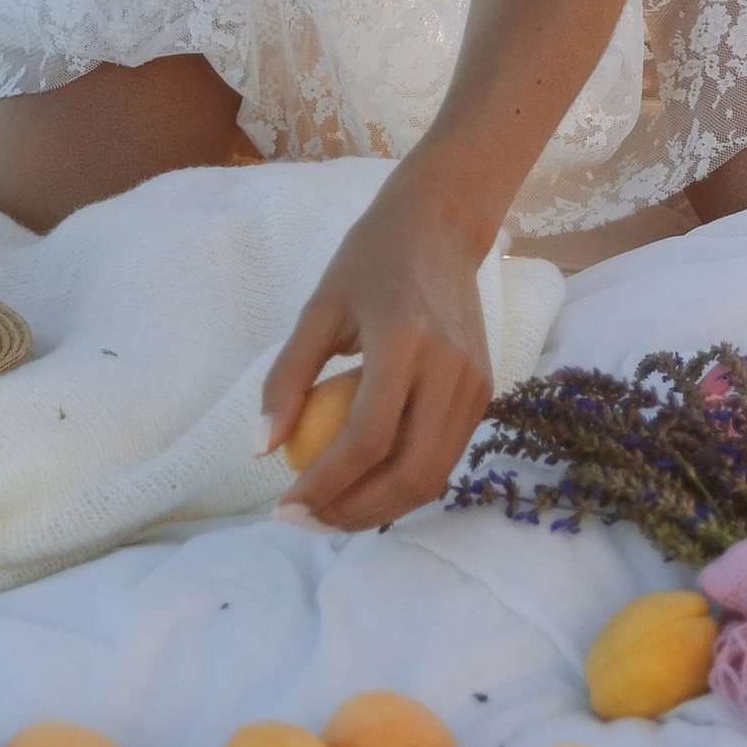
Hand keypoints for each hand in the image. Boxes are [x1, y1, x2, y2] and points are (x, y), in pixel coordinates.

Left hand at [257, 166, 497, 531]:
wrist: (443, 223)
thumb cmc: (371, 259)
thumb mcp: (319, 306)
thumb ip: (287, 377)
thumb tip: (262, 449)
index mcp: (406, 341)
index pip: (368, 439)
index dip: (324, 485)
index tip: (284, 507)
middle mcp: (450, 368)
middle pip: (409, 472)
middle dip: (353, 512)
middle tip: (304, 522)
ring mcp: (476, 383)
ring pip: (432, 475)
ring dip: (379, 508)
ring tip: (329, 513)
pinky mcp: (485, 392)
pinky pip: (445, 456)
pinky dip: (404, 483)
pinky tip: (364, 484)